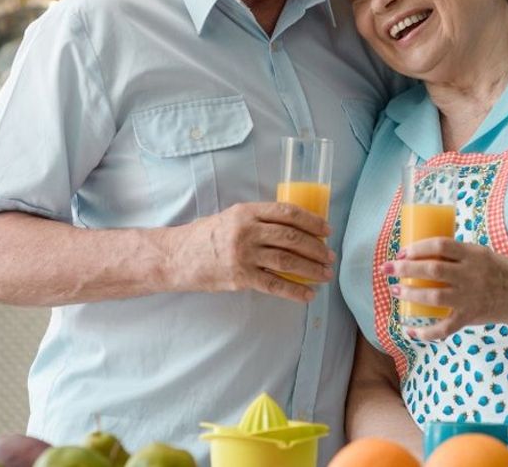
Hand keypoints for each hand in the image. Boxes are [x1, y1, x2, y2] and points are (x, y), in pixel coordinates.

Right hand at [180, 202, 334, 302]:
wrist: (177, 257)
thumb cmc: (206, 236)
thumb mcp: (232, 217)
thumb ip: (259, 219)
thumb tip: (295, 227)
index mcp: (247, 212)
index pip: (287, 212)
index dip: (311, 221)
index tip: (326, 230)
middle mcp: (247, 231)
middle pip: (292, 238)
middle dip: (316, 248)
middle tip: (330, 256)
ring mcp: (244, 255)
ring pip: (288, 262)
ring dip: (312, 269)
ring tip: (325, 274)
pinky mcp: (240, 278)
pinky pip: (275, 285)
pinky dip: (295, 291)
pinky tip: (308, 294)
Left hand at [381, 237, 507, 339]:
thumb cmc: (499, 271)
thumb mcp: (481, 254)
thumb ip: (457, 255)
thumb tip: (423, 253)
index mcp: (473, 254)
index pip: (440, 245)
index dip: (418, 247)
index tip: (402, 251)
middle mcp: (471, 275)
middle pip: (432, 270)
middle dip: (405, 268)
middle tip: (388, 269)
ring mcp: (471, 297)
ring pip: (434, 296)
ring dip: (411, 294)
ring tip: (397, 291)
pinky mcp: (471, 316)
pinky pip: (445, 328)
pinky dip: (426, 332)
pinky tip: (411, 331)